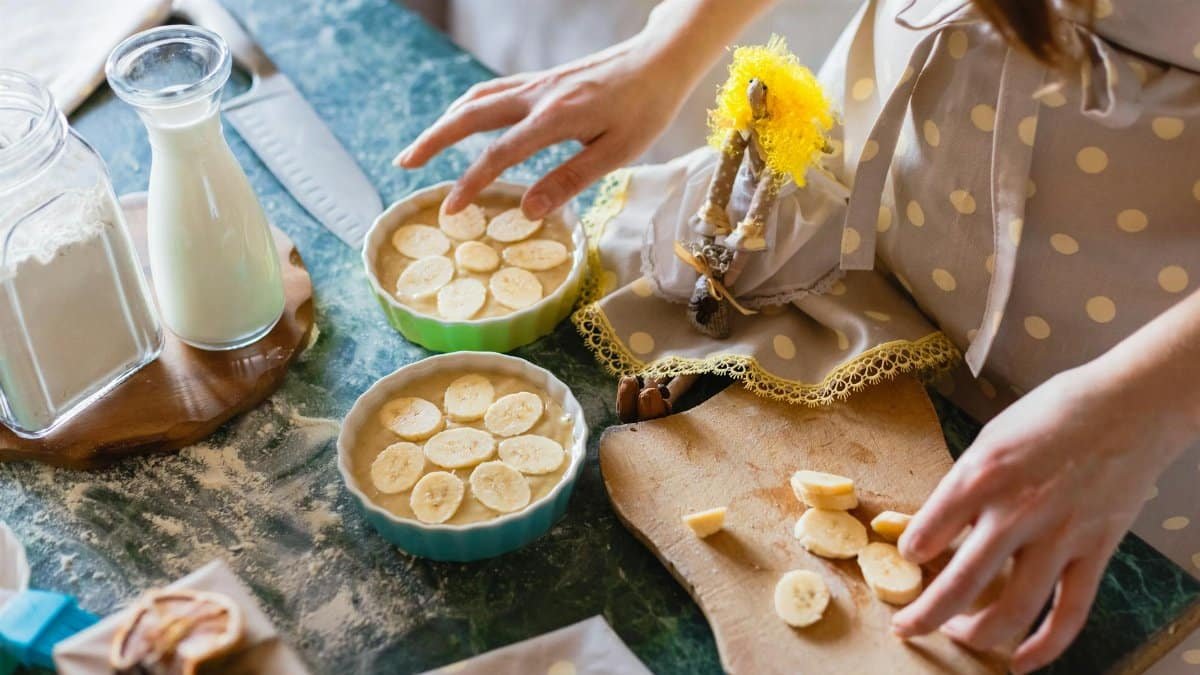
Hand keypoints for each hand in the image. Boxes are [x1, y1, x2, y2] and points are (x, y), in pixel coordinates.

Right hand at [394, 35, 691, 218]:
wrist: (660, 59)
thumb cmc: (645, 108)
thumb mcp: (617, 152)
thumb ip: (569, 180)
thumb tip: (525, 209)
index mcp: (554, 117)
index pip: (498, 154)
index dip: (470, 184)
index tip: (450, 210)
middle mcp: (537, 96)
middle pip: (469, 116)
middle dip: (433, 141)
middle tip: (404, 165)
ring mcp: (537, 84)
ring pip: (476, 99)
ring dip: (445, 122)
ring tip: (422, 147)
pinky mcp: (542, 80)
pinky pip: (493, 92)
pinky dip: (468, 108)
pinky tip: (464, 122)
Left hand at [892, 363, 1194, 672]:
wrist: (1129, 405)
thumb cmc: (1054, 412)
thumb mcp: (992, 437)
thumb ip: (966, 484)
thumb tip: (937, 523)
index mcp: (982, 475)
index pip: (928, 531)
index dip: (909, 553)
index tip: (907, 557)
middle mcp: (1017, 511)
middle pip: (961, 584)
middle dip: (925, 615)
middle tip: (906, 627)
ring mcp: (1059, 536)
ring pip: (1012, 609)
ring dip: (976, 635)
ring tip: (956, 637)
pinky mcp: (1095, 550)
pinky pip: (1069, 613)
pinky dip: (1044, 646)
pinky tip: (1020, 661)